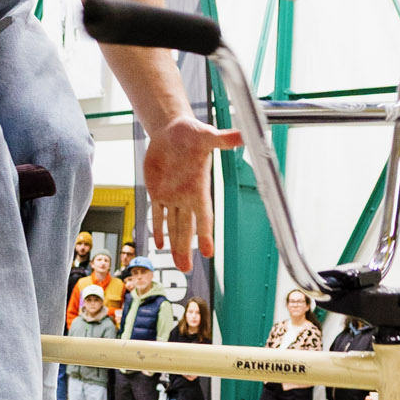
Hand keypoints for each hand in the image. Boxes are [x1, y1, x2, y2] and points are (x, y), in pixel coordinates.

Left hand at [143, 117, 243, 270]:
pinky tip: (160, 245)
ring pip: (173, 226)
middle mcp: (186, 196)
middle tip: (187, 269)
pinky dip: (159, 229)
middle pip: (187, 228)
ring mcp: (172, 195)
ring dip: (176, 245)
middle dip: (186, 249)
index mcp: (199, 188)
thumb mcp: (205, 135)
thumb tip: (242, 135)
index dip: (206, 234)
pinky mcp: (157, 191)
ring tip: (180, 265)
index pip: (204, 216)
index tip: (208, 253)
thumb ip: (222, 139)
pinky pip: (157, 215)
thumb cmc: (191, 131)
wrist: (173, 129)